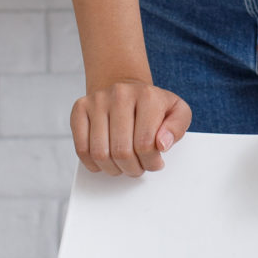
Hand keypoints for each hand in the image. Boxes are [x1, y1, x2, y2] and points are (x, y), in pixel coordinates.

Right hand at [70, 79, 191, 177]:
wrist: (126, 88)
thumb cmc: (153, 106)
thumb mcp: (177, 112)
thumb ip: (176, 128)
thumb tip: (162, 144)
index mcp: (147, 96)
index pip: (146, 144)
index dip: (151, 162)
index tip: (154, 162)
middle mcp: (120, 94)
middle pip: (121, 152)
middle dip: (132, 168)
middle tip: (138, 166)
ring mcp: (97, 100)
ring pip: (100, 153)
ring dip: (113, 169)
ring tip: (123, 165)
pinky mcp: (80, 108)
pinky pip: (81, 148)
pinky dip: (93, 163)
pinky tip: (106, 160)